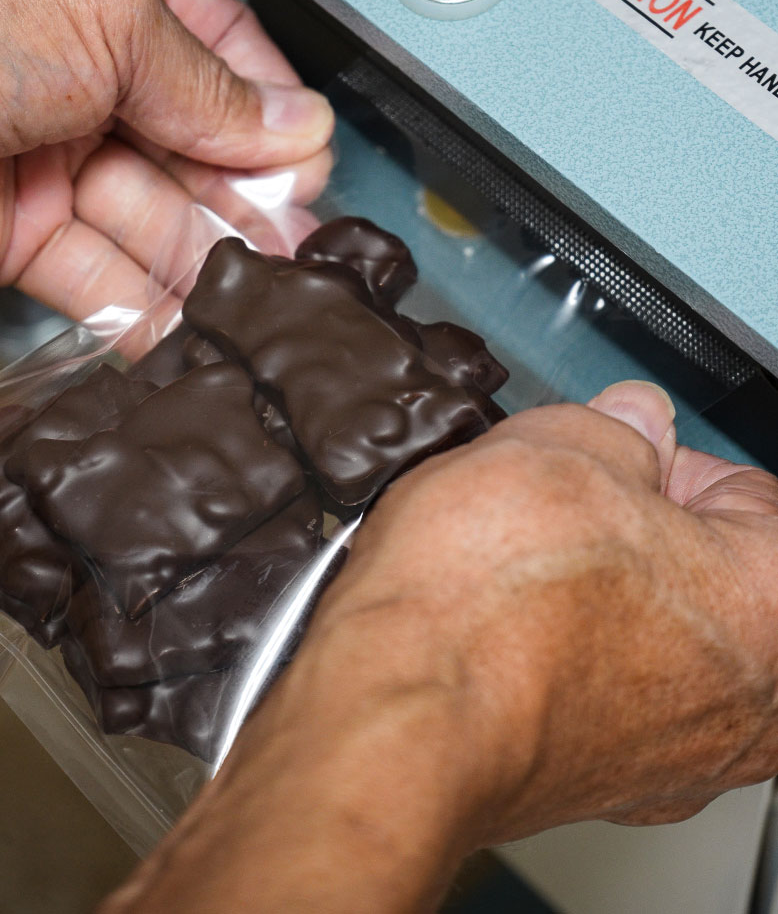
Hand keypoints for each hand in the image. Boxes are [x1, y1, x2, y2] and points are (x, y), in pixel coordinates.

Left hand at [0, 0, 333, 319]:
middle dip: (245, 192)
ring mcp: (36, 145)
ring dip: (204, 256)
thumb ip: (208, 78)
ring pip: (146, 212)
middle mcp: (68, 58)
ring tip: (257, 292)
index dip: (268, 104)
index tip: (312, 159)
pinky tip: (186, 321)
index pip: (212, 41)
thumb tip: (292, 123)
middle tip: (295, 240)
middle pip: (186, 137)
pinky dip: (140, 302)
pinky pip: (91, 270)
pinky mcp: (3, 227)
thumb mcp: (109, 14)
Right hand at [102, 381, 777, 912]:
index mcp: (770, 607)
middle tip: (559, 503)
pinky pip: (597, 693)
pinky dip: (557, 659)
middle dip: (632, 529)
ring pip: (648, 635)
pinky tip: (500, 630)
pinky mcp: (601, 791)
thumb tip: (628, 425)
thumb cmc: (482, 608)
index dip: (664, 458)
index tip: (611, 454)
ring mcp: (675, 759)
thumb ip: (620, 425)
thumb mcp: (560, 445)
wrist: (392, 721)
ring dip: (593, 595)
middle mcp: (745, 704)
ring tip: (514, 567)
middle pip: (704, 572)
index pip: (751, 494)